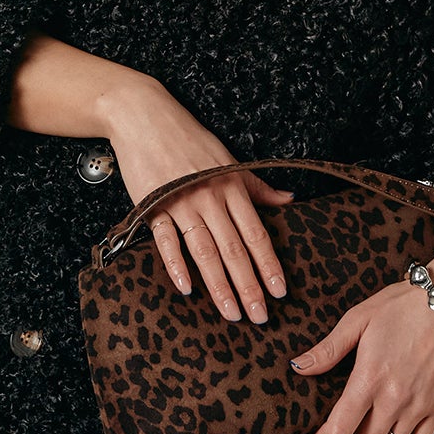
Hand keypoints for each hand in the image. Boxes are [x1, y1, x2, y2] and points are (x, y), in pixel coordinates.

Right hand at [102, 76, 294, 322]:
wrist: (145, 116)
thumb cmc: (188, 138)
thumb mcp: (228, 160)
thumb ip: (256, 186)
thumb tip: (288, 199)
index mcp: (232, 186)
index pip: (256, 233)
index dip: (269, 264)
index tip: (280, 291)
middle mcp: (210, 197)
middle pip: (234, 249)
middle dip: (249, 285)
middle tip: (260, 316)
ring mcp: (181, 201)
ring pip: (205, 251)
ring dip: (219, 286)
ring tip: (231, 313)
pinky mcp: (153, 205)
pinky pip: (166, 240)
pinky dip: (177, 265)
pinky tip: (187, 289)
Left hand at [289, 278, 433, 433]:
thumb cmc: (401, 306)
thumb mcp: (358, 319)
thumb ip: (328, 349)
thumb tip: (299, 367)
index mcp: (370, 378)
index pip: (339, 430)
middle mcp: (395, 398)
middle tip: (337, 430)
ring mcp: (420, 405)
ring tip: (363, 429)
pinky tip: (391, 433)